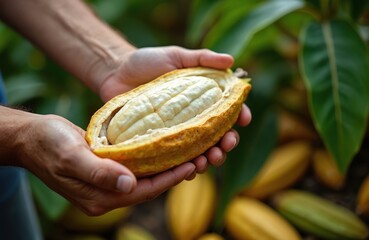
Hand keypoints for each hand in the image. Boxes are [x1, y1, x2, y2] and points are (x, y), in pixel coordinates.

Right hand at [17, 113, 195, 214]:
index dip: (169, 178)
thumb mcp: (71, 157)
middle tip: (200, 156)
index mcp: (100, 197)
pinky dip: (152, 158)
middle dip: (175, 173)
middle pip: (150, 186)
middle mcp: (107, 194)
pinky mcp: (108, 170)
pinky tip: (165, 146)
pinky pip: (137, 167)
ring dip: (167, 165)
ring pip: (146, 177)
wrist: (33, 138)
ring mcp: (108, 183)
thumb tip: (129, 185)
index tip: (192, 164)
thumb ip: (99, 173)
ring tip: (190, 151)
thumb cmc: (48, 145)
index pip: (144, 190)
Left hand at [98, 46, 251, 174]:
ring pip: (199, 152)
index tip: (244, 120)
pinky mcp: (160, 143)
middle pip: (218, 135)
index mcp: (202, 98)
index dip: (240, 115)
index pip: (228, 109)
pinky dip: (184, 168)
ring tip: (206, 162)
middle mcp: (193, 118)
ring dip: (208, 160)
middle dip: (226, 144)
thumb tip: (232, 61)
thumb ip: (202, 58)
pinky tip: (187, 170)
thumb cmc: (147, 62)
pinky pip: (175, 160)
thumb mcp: (175, 56)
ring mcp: (177, 132)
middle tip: (225, 147)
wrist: (115, 73)